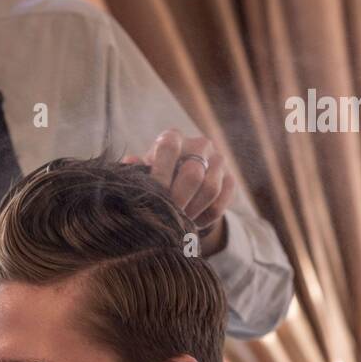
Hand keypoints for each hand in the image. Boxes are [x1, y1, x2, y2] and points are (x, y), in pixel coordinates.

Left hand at [124, 130, 234, 255]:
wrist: (181, 184)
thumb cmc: (155, 177)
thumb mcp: (143, 172)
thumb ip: (137, 170)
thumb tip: (130, 161)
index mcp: (173, 137)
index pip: (169, 148)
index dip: (161, 175)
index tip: (154, 198)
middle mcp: (200, 144)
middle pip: (193, 174)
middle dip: (178, 200)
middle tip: (168, 217)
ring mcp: (219, 161)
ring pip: (210, 190)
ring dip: (192, 211)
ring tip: (178, 223)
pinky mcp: (230, 180)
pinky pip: (221, 204)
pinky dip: (204, 218)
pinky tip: (191, 224)